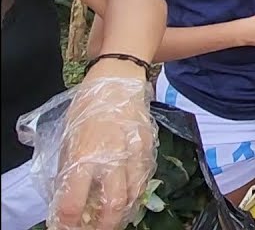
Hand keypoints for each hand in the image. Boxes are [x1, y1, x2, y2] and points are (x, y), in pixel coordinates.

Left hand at [37, 77, 157, 229]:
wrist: (118, 81)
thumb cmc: (88, 107)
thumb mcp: (69, 138)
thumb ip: (70, 167)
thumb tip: (68, 195)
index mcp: (84, 156)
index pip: (73, 202)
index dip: (68, 222)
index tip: (65, 228)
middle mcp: (111, 158)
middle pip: (112, 206)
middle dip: (104, 226)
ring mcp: (134, 154)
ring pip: (133, 196)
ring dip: (122, 212)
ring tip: (114, 218)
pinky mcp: (149, 148)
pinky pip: (144, 178)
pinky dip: (135, 193)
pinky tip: (128, 196)